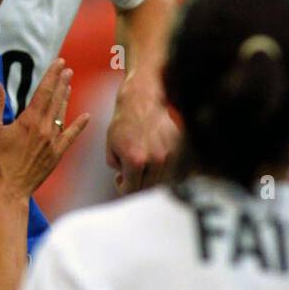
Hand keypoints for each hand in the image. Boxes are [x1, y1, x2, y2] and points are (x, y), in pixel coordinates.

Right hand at [0, 58, 88, 199]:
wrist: (7, 192)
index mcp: (29, 120)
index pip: (44, 91)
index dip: (52, 75)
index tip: (59, 63)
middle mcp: (44, 129)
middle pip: (55, 100)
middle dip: (61, 82)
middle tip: (67, 69)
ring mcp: (53, 143)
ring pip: (62, 115)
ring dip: (66, 98)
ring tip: (69, 84)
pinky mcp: (56, 155)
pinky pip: (70, 137)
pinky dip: (79, 126)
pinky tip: (86, 117)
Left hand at [106, 73, 178, 196]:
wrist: (142, 99)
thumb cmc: (123, 121)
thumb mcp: (111, 146)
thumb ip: (117, 168)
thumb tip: (125, 181)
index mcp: (136, 161)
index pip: (131, 190)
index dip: (122, 188)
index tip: (119, 180)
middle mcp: (155, 160)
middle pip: (147, 187)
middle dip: (136, 182)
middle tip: (128, 173)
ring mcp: (169, 154)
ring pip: (160, 178)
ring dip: (149, 174)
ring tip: (140, 160)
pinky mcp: (178, 148)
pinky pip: (169, 166)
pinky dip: (160, 165)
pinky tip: (150, 153)